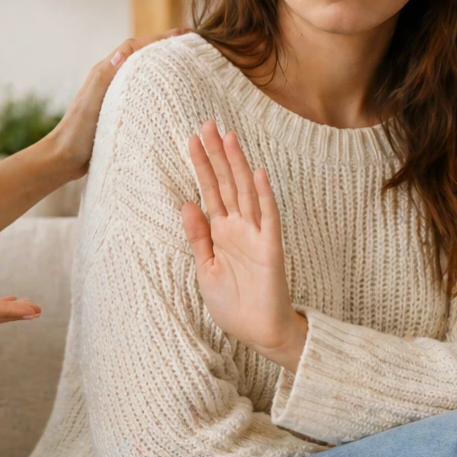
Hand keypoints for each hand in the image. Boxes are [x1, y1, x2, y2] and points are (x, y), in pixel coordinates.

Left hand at [45, 28, 188, 178]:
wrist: (64, 159)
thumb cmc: (76, 130)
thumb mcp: (91, 100)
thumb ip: (106, 75)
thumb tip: (125, 51)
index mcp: (106, 72)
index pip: (136, 46)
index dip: (160, 38)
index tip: (184, 34)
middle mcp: (112, 80)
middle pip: (143, 57)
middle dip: (167, 48)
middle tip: (194, 47)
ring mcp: (116, 97)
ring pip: (145, 76)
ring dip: (165, 68)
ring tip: (190, 67)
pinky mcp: (120, 114)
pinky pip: (144, 96)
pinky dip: (159, 91)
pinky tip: (173, 98)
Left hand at [180, 121, 307, 368]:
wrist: (258, 332)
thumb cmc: (233, 303)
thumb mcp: (206, 268)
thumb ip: (198, 236)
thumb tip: (186, 202)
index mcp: (222, 232)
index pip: (209, 191)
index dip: (202, 166)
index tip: (192, 140)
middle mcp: (239, 228)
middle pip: (226, 183)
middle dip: (217, 155)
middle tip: (208, 125)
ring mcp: (256, 235)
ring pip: (246, 192)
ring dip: (238, 165)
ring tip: (229, 137)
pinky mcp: (270, 248)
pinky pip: (268, 218)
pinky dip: (263, 195)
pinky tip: (257, 173)